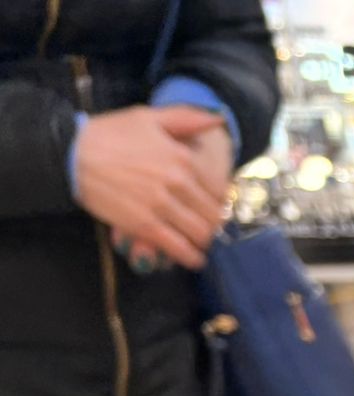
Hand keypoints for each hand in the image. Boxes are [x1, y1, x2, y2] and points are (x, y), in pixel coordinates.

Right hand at [112, 107, 232, 272]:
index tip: (213, 206)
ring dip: (204, 242)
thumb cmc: (110, 133)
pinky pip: (178, 247)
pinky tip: (193, 259)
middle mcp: (177, 183)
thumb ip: (186, 119)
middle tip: (208, 227)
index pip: (219, 191)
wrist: (71, 152)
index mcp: (183, 158)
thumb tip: (217, 119)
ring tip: (200, 243)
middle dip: (214, 224)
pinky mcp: (144, 225)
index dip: (220, 202)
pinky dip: (190, 257)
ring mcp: (161, 205)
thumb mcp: (149, 117)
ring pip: (200, 233)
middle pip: (213, 215)